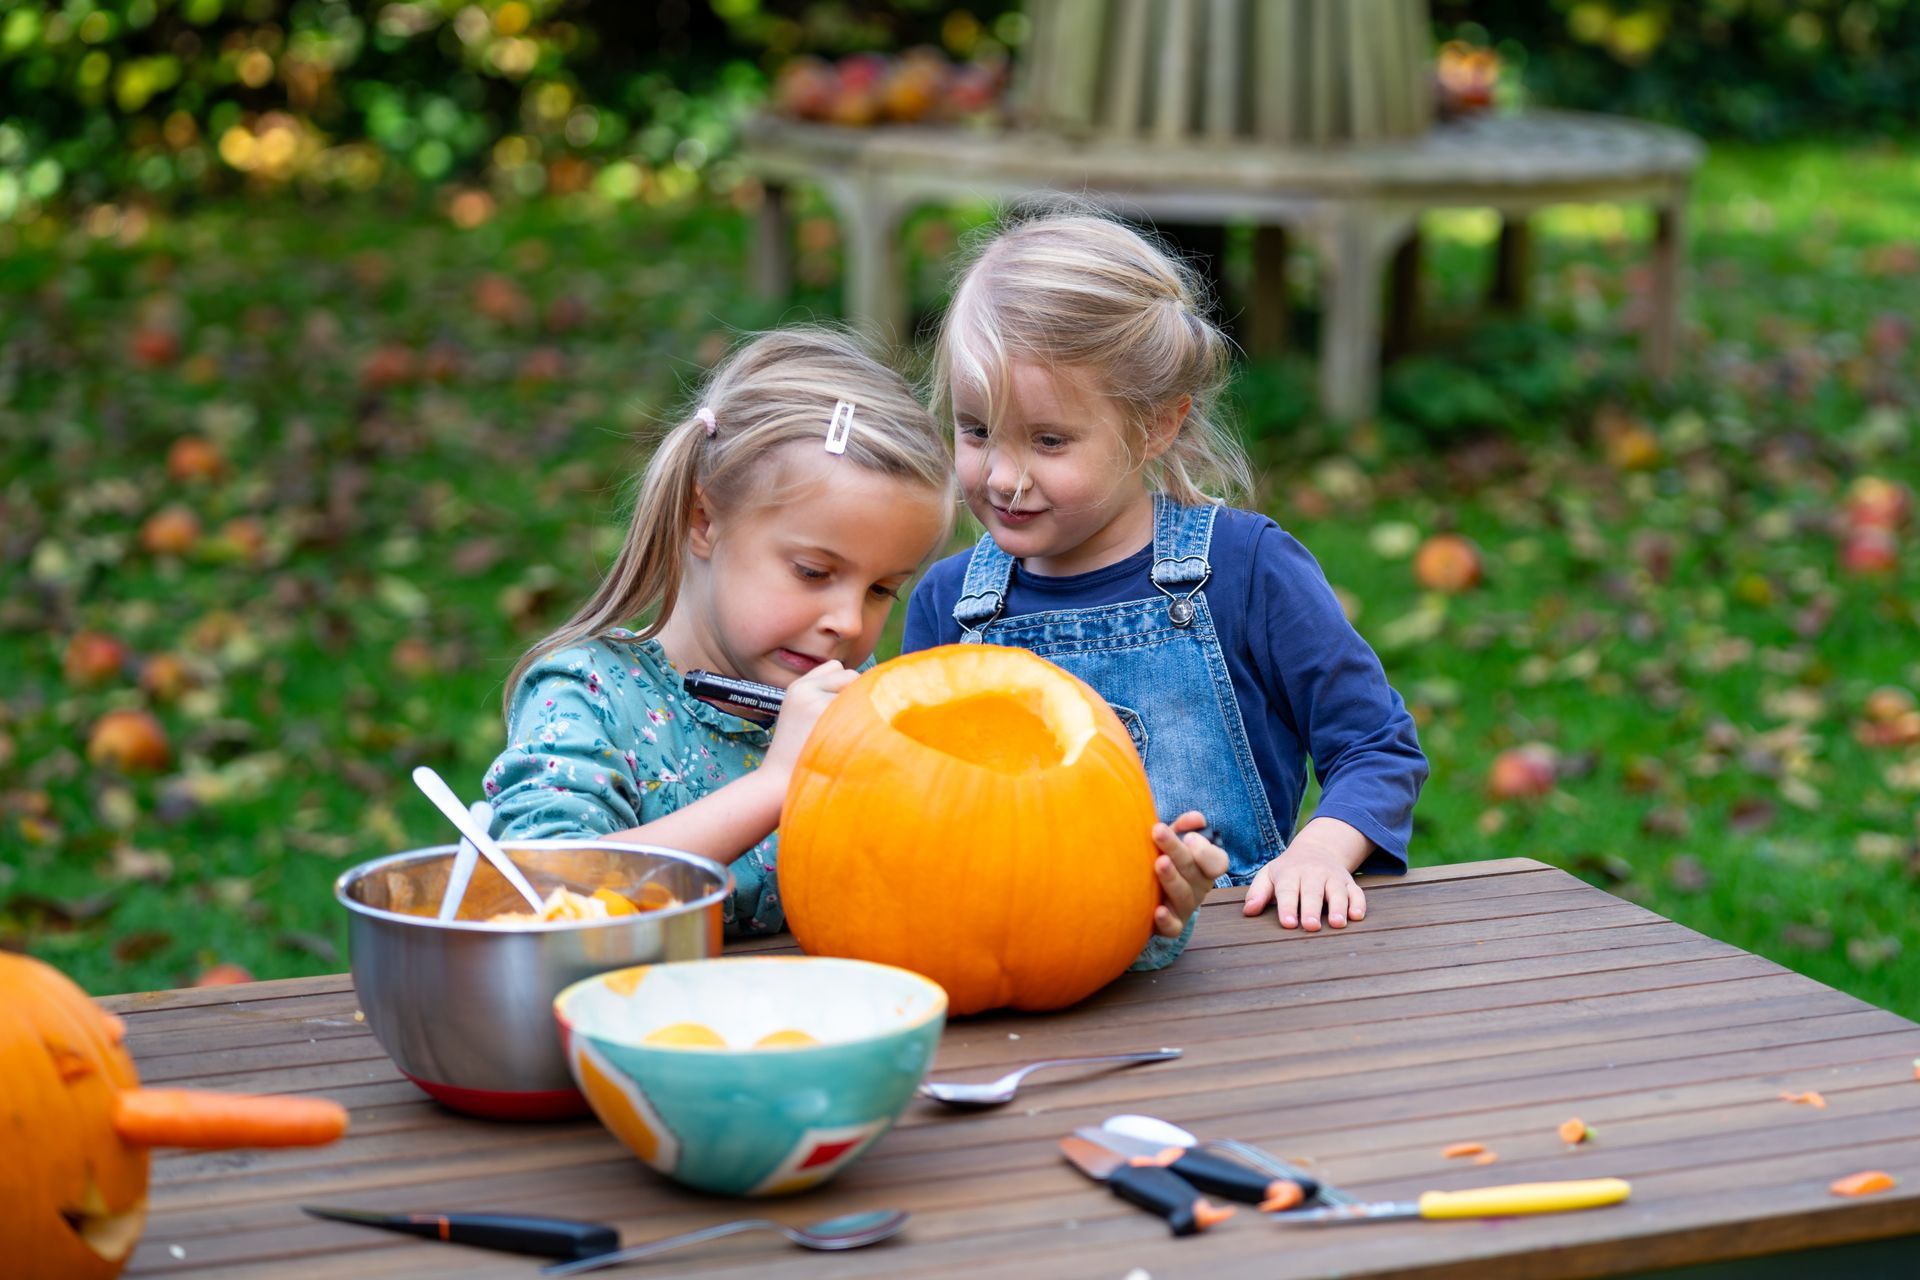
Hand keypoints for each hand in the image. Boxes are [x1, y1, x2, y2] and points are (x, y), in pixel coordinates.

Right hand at [761, 661, 857, 779]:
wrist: (779, 781)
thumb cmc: (797, 752)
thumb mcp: (801, 713)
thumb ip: (822, 693)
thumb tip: (859, 680)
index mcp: (798, 687)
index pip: (836, 667)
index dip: (844, 685)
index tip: (840, 708)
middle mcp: (807, 690)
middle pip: (851, 675)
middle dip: (855, 694)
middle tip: (843, 723)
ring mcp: (818, 703)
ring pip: (859, 691)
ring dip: (860, 708)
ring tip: (843, 733)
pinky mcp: (829, 719)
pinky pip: (862, 709)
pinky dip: (862, 723)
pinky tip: (849, 740)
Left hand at [1150, 810, 1228, 938]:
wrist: (1149, 896)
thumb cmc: (1166, 861)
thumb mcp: (1175, 841)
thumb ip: (1184, 827)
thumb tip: (1197, 818)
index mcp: (1205, 867)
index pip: (1217, 861)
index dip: (1205, 850)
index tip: (1188, 837)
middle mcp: (1199, 887)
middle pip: (1193, 870)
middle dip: (1176, 849)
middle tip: (1158, 831)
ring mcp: (1187, 907)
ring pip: (1183, 895)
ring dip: (1171, 879)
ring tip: (1159, 862)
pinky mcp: (1172, 926)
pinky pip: (1173, 927)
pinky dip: (1167, 920)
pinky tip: (1157, 910)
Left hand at [1242, 818, 1373, 930]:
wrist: (1317, 849)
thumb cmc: (1288, 870)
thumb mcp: (1269, 875)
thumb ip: (1258, 892)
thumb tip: (1248, 911)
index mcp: (1290, 873)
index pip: (1288, 890)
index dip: (1287, 907)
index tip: (1288, 922)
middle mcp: (1313, 874)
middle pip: (1313, 892)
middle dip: (1311, 909)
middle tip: (1310, 926)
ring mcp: (1333, 878)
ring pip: (1337, 892)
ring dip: (1339, 907)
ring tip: (1337, 923)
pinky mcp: (1349, 883)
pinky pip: (1357, 892)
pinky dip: (1358, 903)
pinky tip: (1356, 916)